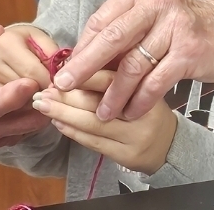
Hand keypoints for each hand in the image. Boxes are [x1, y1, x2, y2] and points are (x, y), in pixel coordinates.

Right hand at [0, 26, 52, 146]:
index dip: (10, 97)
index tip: (30, 83)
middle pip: (11, 120)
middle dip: (34, 103)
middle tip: (56, 83)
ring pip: (23, 128)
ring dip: (42, 109)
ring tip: (57, 87)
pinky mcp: (4, 139)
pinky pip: (27, 130)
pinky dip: (40, 114)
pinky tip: (51, 96)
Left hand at [33, 70, 177, 174]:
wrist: (169, 143)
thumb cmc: (147, 106)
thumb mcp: (140, 81)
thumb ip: (115, 71)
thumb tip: (78, 59)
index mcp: (145, 84)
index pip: (110, 77)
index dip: (84, 73)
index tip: (61, 71)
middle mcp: (140, 110)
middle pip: (98, 101)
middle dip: (67, 96)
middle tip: (45, 89)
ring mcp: (133, 135)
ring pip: (92, 123)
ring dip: (64, 114)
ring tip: (44, 105)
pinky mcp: (125, 155)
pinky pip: (94, 142)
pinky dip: (73, 131)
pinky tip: (58, 122)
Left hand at [53, 0, 213, 120]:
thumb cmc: (185, 25)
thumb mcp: (152, 17)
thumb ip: (123, 32)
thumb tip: (81, 60)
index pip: (102, 19)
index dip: (82, 47)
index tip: (67, 69)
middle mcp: (156, 2)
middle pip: (111, 38)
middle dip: (85, 66)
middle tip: (64, 86)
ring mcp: (174, 26)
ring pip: (132, 65)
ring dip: (113, 93)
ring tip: (102, 113)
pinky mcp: (188, 51)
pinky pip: (155, 82)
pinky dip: (139, 101)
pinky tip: (130, 113)